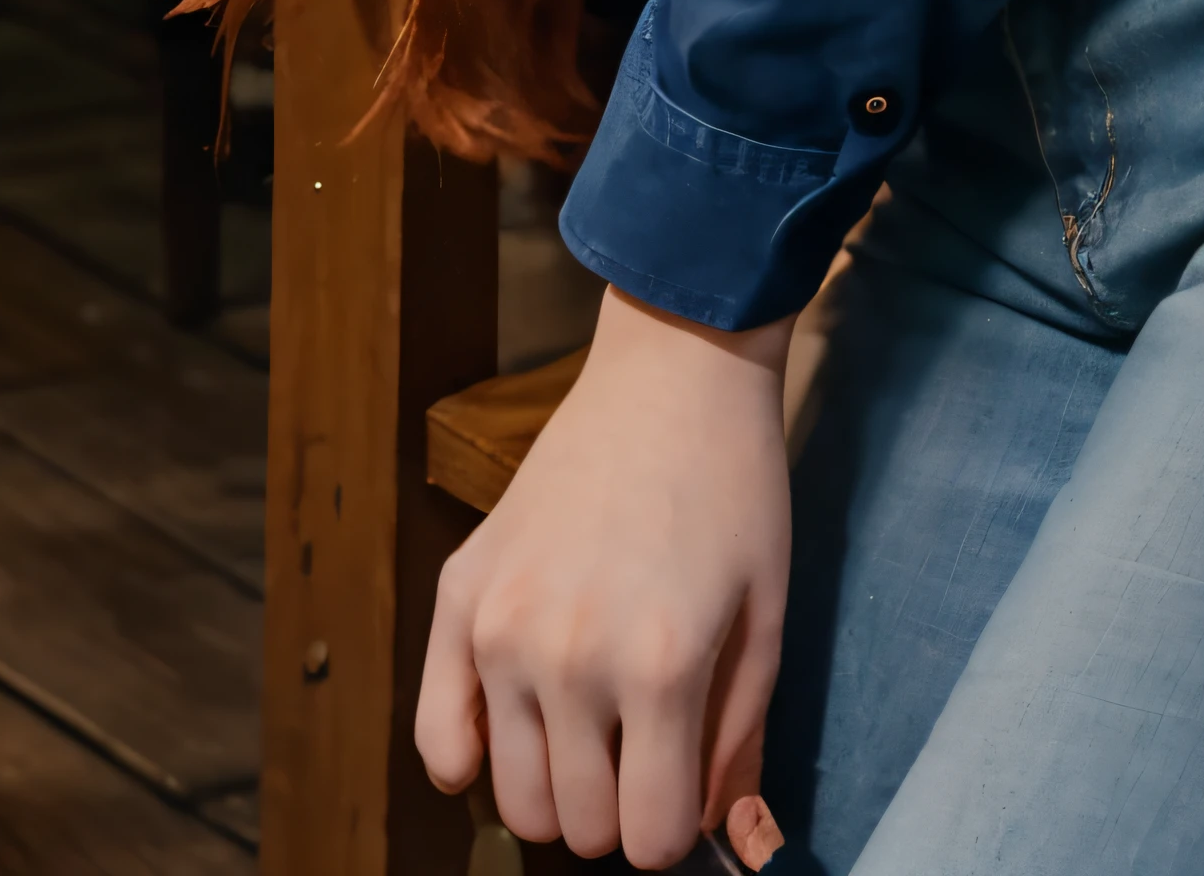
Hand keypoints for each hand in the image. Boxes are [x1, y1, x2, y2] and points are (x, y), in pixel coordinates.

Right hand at [416, 286, 791, 865]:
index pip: (648, 839)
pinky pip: (437, 737)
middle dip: (617, 810)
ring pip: (512, 798)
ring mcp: (501, 624)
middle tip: (642, 748)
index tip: (682, 786)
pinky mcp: (459, 592)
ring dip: (556, 788)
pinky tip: (515, 725)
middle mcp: (568, 655)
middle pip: (576, 827)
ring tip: (591, 728)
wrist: (671, 373)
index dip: (672, 827)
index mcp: (658, 664)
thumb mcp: (766, 618)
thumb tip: (723, 841)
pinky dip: (472, 757)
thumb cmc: (733, 490)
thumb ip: (738, 744)